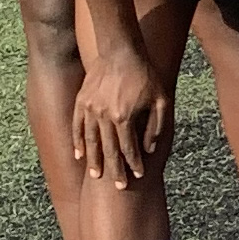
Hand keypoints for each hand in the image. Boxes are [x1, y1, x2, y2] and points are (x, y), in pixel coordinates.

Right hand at [73, 38, 170, 184]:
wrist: (121, 52)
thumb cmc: (145, 76)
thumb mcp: (160, 100)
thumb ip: (156, 127)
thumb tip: (149, 150)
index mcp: (124, 117)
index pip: (129, 148)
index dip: (134, 163)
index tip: (138, 176)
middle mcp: (104, 116)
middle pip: (109, 150)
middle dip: (114, 170)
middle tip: (118, 187)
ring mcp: (89, 109)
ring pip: (90, 141)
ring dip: (93, 160)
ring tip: (95, 176)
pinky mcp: (81, 102)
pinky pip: (77, 127)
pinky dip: (78, 142)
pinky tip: (79, 155)